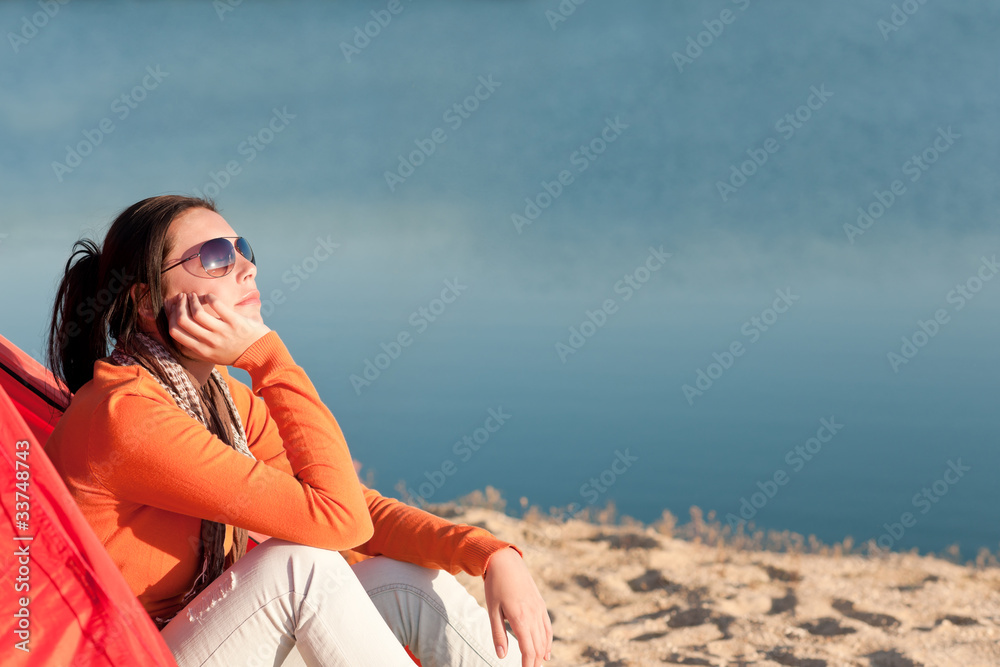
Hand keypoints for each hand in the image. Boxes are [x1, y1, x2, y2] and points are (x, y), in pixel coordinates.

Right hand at [165, 291, 270, 365]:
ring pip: (197, 312)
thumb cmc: (235, 353)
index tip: (174, 309)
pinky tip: (209, 297)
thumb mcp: (213, 355)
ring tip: (194, 296)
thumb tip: (181, 328)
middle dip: (179, 306)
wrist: (260, 354)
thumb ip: (198, 345)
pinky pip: (216, 305)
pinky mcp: (234, 322)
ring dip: (192, 300)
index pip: (175, 332)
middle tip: (182, 298)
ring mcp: (222, 332)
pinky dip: (209, 297)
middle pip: (183, 320)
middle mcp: (209, 342)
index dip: (171, 317)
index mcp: (201, 351)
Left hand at [484, 547, 552, 665]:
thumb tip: (502, 656)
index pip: (529, 650)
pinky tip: (546, 651)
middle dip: (535, 663)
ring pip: (545, 638)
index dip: (528, 665)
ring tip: (537, 666)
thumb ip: (498, 635)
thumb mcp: (492, 611)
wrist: (505, 562)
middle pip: (538, 647)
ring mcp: (539, 609)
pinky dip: (548, 641)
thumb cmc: (496, 586)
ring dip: (542, 654)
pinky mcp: (541, 604)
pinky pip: (547, 627)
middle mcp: (533, 616)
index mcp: (520, 619)